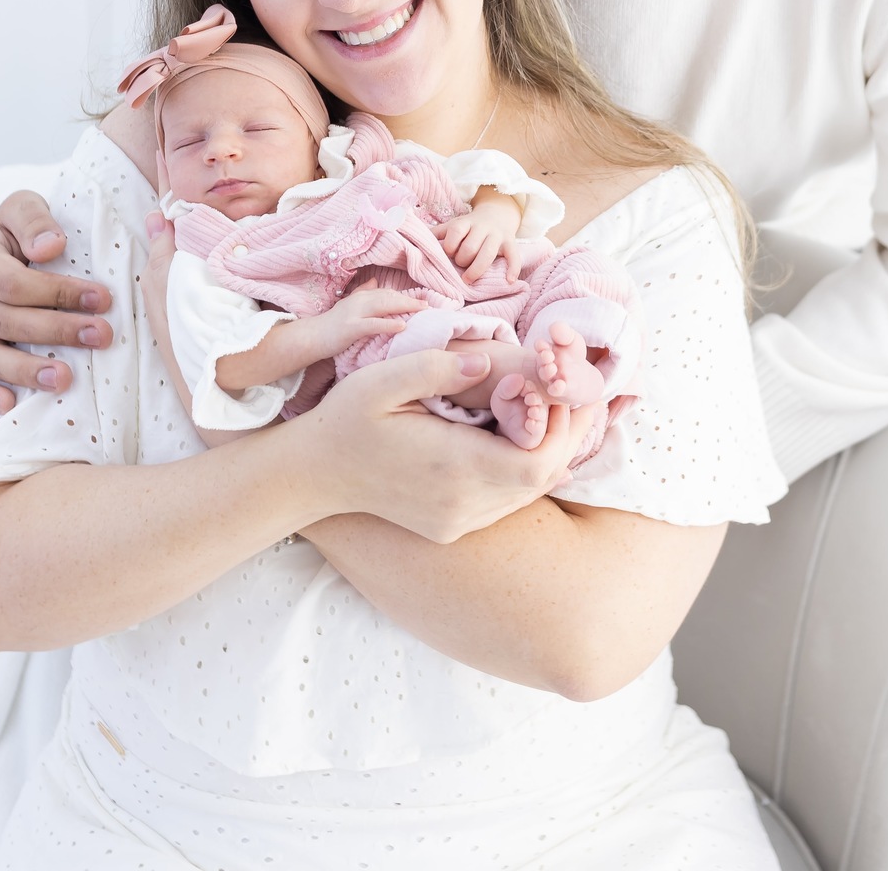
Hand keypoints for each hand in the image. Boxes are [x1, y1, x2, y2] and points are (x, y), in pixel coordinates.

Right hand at [0, 193, 114, 413]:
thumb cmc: (18, 232)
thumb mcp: (24, 207)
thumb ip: (34, 219)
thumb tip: (50, 246)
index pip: (15, 284)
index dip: (59, 293)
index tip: (102, 298)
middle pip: (7, 322)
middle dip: (57, 331)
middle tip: (101, 336)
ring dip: (25, 370)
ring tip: (63, 378)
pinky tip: (8, 404)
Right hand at [302, 350, 593, 542]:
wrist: (313, 474)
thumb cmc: (346, 418)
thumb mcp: (381, 379)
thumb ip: (435, 368)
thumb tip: (486, 360)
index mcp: (450, 467)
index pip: (535, 461)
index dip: (560, 426)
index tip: (559, 385)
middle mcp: (461, 504)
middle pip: (541, 479)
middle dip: (566, 434)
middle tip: (574, 391)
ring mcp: (457, 521)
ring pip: (529, 494)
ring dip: (550, 451)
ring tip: (558, 407)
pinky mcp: (452, 526)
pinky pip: (508, 502)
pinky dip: (528, 470)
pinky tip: (531, 438)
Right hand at [304, 278, 428, 357]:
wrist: (311, 337)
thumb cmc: (332, 325)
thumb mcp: (348, 305)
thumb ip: (363, 292)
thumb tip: (376, 281)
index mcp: (361, 297)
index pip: (387, 293)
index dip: (405, 296)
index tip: (423, 300)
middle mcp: (359, 301)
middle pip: (389, 297)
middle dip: (410, 300)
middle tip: (429, 305)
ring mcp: (355, 313)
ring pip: (384, 306)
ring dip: (405, 306)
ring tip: (422, 310)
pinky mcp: (351, 328)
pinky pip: (373, 324)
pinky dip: (388, 323)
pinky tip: (402, 325)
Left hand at [437, 191, 522, 283]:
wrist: (497, 213)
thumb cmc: (469, 226)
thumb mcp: (453, 225)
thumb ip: (436, 233)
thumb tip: (414, 239)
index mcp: (465, 223)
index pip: (454, 233)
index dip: (449, 247)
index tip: (449, 254)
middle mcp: (482, 227)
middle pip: (470, 247)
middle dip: (463, 260)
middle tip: (461, 265)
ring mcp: (497, 235)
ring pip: (488, 253)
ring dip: (477, 269)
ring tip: (469, 280)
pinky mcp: (510, 243)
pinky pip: (513, 256)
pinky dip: (512, 268)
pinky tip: (509, 281)